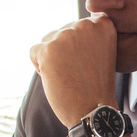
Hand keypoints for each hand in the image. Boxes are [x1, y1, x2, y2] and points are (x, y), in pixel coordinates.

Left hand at [30, 15, 119, 129]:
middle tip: (80, 74)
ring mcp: (66, 36)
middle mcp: (85, 25)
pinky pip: (34, 52)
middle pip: (62, 32)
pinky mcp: (48, 50)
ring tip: (69, 77)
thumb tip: (65, 30)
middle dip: (65, 52)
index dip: (80, 47)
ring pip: (47, 41)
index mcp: (102, 25)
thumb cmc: (97, 87)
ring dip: (53, 59)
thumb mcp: (102, 52)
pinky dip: (41, 67)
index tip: (90, 64)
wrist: (94, 112)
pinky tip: (57, 80)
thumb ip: (88, 36)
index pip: (78, 26)